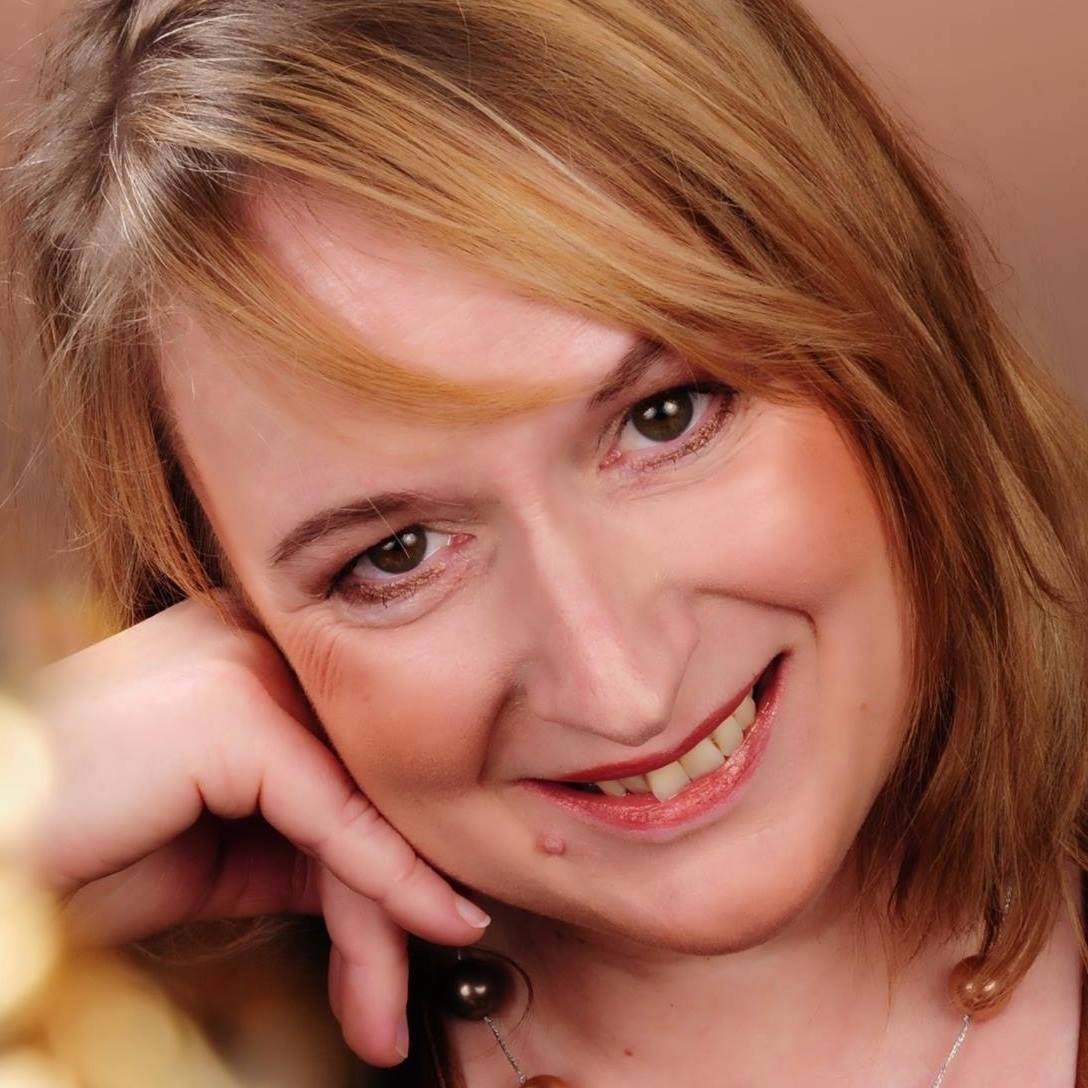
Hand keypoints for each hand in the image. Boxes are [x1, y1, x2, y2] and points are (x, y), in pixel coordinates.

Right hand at [26, 594, 488, 1065]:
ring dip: (382, 922)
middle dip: (385, 901)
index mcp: (250, 653)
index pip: (348, 761)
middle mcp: (254, 642)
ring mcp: (245, 665)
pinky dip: (385, 884)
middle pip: (361, 783)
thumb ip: (302, 839)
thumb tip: (391, 879)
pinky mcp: (236, 709)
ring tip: (381, 1012)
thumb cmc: (74, 847)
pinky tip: (427, 924)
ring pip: (359, 804)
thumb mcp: (212, 848)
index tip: (429, 922)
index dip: (388, 854)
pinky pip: (337, 814)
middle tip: (390, 1001)